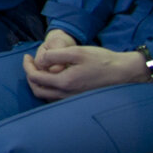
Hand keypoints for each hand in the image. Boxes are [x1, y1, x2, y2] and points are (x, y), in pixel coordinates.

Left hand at [23, 31, 146, 100]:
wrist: (125, 73)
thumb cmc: (102, 60)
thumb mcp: (77, 52)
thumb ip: (55, 56)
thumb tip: (40, 60)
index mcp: (64, 83)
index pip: (35, 78)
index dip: (27, 66)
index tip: (27, 56)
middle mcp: (66, 95)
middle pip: (37, 90)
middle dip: (30, 76)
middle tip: (30, 63)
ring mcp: (72, 100)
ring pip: (46, 96)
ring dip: (39, 83)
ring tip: (40, 69)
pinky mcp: (78, 99)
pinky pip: (56, 98)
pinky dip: (49, 88)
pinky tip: (53, 77)